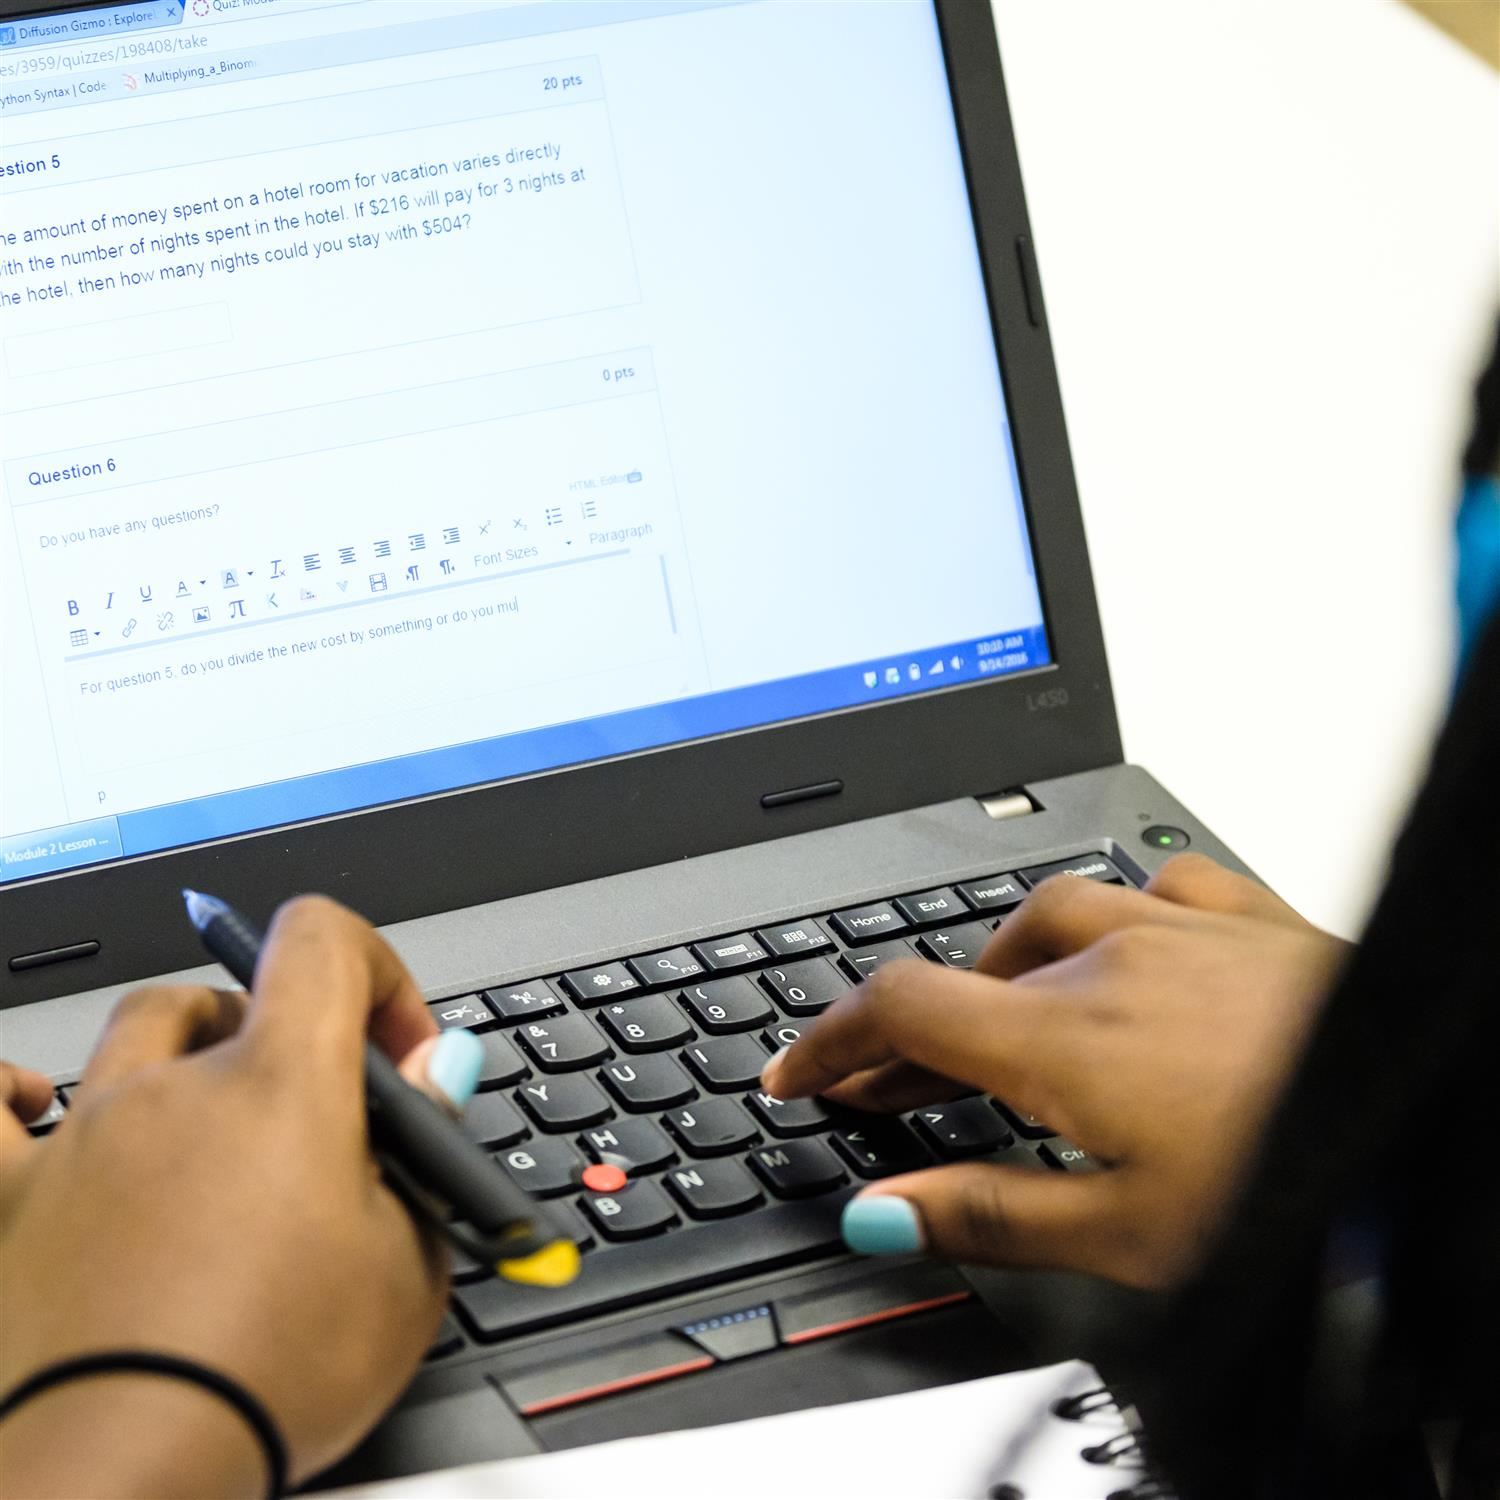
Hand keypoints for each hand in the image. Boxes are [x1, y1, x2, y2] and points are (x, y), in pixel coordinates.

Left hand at [0, 897, 483, 1497]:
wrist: (118, 1480)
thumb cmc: (265, 1379)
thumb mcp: (406, 1269)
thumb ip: (423, 1155)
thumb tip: (432, 1078)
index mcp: (279, 1083)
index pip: (324, 941)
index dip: (376, 974)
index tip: (399, 1053)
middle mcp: (171, 1086)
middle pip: (229, 997)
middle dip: (285, 1038)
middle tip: (315, 1122)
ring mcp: (79, 1138)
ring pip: (130, 1037)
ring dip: (182, 1062)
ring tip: (210, 1139)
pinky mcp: (8, 1202)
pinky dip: (12, 1097)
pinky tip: (35, 1104)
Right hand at [762, 855, 1349, 1288]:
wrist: (1434, 1113)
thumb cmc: (1303, 1178)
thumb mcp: (1130, 1235)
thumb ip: (988, 1214)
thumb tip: (881, 1213)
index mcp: (1065, 1035)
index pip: (899, 1009)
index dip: (829, 1040)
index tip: (796, 1071)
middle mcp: (1112, 961)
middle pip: (966, 975)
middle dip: (907, 1037)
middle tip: (885, 1092)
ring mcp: (1183, 928)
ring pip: (1048, 918)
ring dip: (998, 972)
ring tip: (993, 1022)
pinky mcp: (1251, 918)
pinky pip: (1155, 885)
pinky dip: (1112, 916)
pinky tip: (1123, 942)